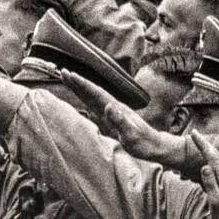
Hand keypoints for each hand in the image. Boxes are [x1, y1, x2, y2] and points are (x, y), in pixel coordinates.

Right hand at [59, 70, 191, 167]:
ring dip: (81, 91)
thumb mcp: (131, 134)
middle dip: (78, 83)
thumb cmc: (144, 143)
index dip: (82, 84)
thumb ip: (120, 121)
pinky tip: (83, 103)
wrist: (155, 147)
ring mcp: (113, 115)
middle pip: (92, 92)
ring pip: (93, 100)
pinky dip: (88, 104)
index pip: (96, 93)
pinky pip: (96, 110)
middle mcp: (114, 109)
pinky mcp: (113, 122)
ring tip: (69, 82)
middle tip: (63, 72)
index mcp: (116, 109)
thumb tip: (108, 106)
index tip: (70, 74)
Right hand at [190, 131, 218, 218]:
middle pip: (214, 155)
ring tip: (198, 142)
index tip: (193, 133)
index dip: (202, 144)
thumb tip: (205, 166)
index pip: (211, 156)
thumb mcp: (216, 201)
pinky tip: (206, 160)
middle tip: (193, 133)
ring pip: (216, 160)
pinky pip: (216, 166)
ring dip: (206, 150)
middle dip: (204, 143)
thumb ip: (211, 183)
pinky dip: (210, 159)